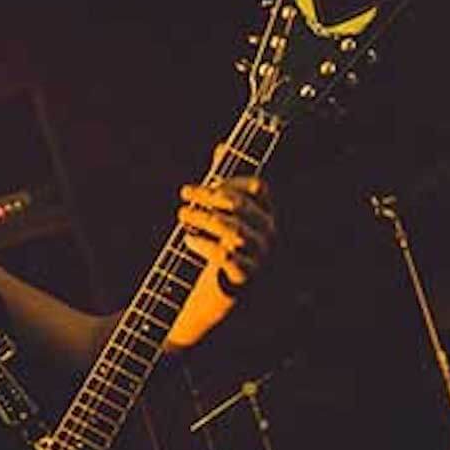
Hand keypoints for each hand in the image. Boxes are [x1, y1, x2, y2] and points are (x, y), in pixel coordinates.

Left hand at [165, 149, 276, 348]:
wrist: (208, 303)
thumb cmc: (213, 256)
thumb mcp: (216, 218)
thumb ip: (220, 185)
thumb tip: (221, 146)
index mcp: (266, 218)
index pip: (258, 188)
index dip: (231, 180)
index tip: (205, 184)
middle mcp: (267, 237)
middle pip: (241, 205)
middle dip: (210, 195)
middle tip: (185, 193)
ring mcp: (258, 259)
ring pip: (232, 228)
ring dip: (203, 218)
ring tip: (182, 215)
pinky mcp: (242, 279)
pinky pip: (225, 255)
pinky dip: (203, 244)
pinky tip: (187, 240)